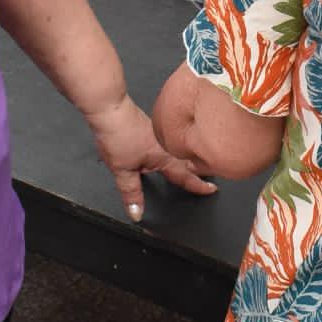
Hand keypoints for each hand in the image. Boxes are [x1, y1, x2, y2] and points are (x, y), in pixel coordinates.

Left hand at [87, 93, 214, 220]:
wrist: (110, 108)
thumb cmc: (118, 133)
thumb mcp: (123, 171)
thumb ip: (131, 193)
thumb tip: (137, 213)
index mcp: (164, 157)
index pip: (185, 177)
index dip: (199, 185)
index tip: (211, 189)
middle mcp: (166, 145)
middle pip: (187, 161)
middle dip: (198, 170)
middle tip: (210, 178)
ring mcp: (160, 135)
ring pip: (178, 150)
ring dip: (187, 158)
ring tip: (194, 165)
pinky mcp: (151, 127)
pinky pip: (167, 142)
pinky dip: (172, 148)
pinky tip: (166, 149)